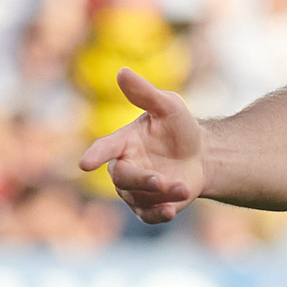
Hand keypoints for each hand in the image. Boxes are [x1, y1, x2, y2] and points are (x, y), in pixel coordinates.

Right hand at [78, 68, 205, 223]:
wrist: (201, 156)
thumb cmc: (179, 128)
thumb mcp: (168, 106)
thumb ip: (145, 93)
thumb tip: (122, 71)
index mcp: (122, 142)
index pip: (104, 148)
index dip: (95, 155)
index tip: (84, 164)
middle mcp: (124, 167)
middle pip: (122, 178)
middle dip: (141, 180)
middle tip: (161, 180)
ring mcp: (135, 188)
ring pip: (139, 197)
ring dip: (160, 195)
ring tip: (183, 188)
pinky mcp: (149, 205)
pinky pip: (147, 215)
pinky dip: (157, 215)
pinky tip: (171, 212)